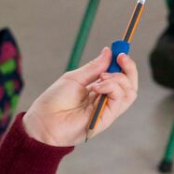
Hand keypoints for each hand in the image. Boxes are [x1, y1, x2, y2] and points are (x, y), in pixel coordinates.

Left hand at [21, 47, 138, 146]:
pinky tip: (97, 86)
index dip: (123, 64)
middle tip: (120, 57)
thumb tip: (109, 52)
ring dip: (119, 78)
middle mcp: (106, 100)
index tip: (120, 51)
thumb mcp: (75, 78)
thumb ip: (94, 67)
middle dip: (129, 68)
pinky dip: (112, 88)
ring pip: (129, 92)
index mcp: (99, 90)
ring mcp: (107, 110)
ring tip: (102, 77)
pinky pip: (120, 100)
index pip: (120, 76)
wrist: (44, 121)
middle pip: (129, 84)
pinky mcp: (106, 119)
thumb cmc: (54, 101)